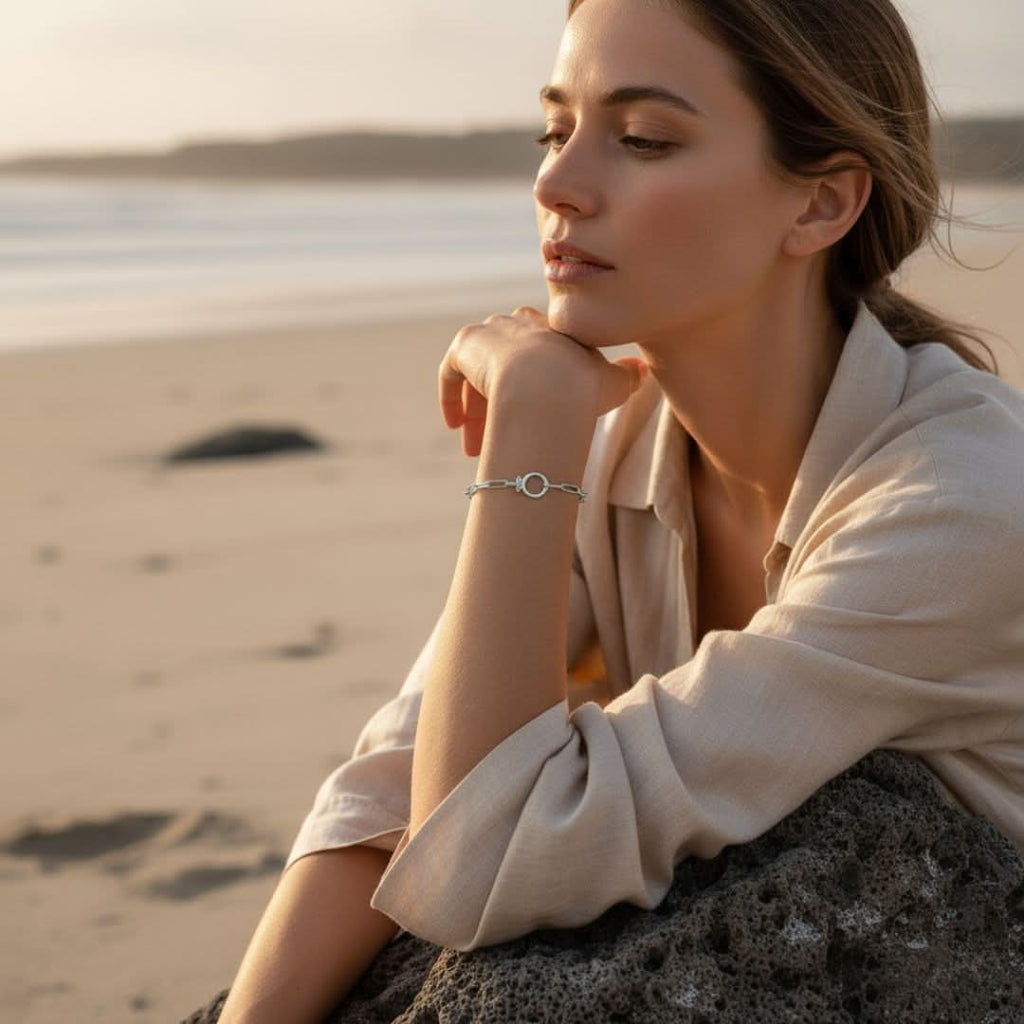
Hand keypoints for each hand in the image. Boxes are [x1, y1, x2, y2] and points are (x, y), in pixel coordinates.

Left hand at [438, 306, 648, 456]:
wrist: (548, 385)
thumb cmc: (584, 388)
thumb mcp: (613, 382)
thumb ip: (626, 374)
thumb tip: (642, 370)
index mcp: (553, 328)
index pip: (537, 356)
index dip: (533, 390)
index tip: (532, 418)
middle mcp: (520, 322)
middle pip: (504, 366)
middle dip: (499, 405)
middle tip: (496, 441)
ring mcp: (490, 331)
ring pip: (478, 375)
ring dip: (476, 412)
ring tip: (476, 449)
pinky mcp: (465, 345)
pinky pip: (451, 371)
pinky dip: (451, 398)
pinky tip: (456, 426)